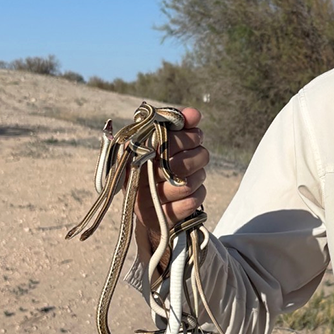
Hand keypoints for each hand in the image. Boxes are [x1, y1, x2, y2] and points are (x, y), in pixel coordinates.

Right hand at [134, 107, 209, 266]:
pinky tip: (192, 190)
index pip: (166, 141)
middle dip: (198, 156)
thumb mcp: (168, 143)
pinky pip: (192, 202)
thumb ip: (180, 126)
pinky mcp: (160, 218)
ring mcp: (146, 201)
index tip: (196, 136)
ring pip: (188, 184)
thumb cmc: (161, 166)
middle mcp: (136, 177)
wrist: (153, 207)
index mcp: (134, 153)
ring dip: (198, 176)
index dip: (188, 137)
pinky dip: (198, 193)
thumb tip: (194, 114)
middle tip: (199, 154)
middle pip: (181, 164)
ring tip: (194, 173)